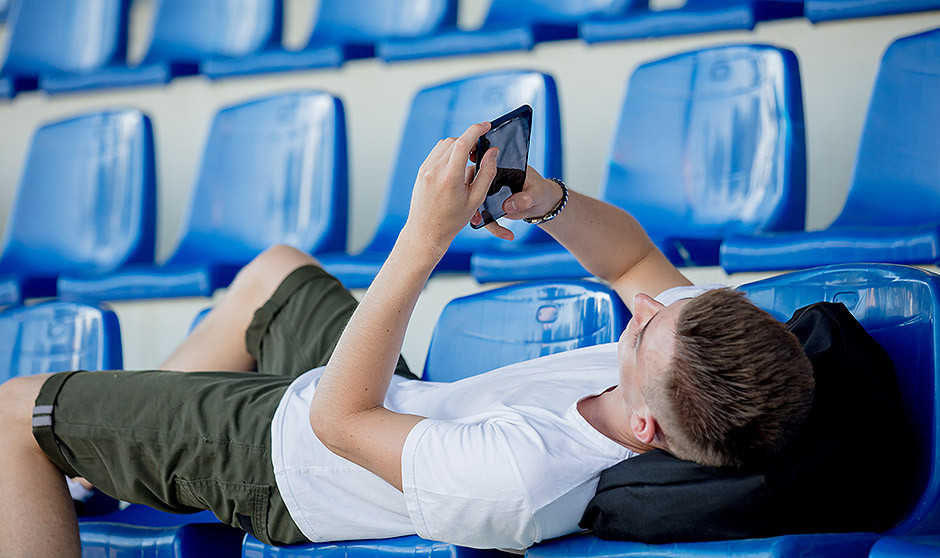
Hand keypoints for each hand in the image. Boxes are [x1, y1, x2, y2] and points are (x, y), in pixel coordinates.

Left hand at [402, 122, 498, 254]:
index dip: (477, 130)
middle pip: (455, 141)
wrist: (426, 231)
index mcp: (450, 178)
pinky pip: (437, 152)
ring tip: (468, 161)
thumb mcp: (476, 199)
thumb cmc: (452, 219)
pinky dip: (448, 152)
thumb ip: (486, 173)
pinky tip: (455, 166)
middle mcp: (435, 170)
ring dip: (459, 146)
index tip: (487, 125)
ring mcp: (425, 169)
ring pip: (445, 144)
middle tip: (480, 153)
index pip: (463, 143)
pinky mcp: (421, 171)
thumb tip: (492, 151)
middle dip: (469, 141)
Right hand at [469, 165, 563, 239]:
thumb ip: (524, 198)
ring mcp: (489, 192)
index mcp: (503, 166)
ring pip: (474, 199)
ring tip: (477, 221)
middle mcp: (493, 177)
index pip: (484, 162)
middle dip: (468, 193)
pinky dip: (486, 223)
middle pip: (472, 180)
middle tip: (472, 206)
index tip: (474, 180)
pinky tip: (502, 232)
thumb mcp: (536, 193)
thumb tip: (507, 206)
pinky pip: (482, 214)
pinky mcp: (490, 206)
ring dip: (473, 211)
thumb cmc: (539, 191)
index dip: (476, 168)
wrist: (540, 204)